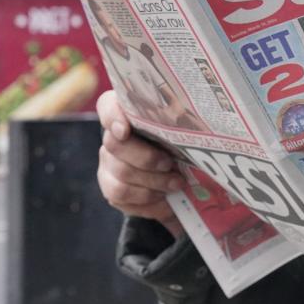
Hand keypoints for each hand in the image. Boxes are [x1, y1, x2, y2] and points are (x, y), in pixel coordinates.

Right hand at [96, 90, 184, 236]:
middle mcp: (113, 137)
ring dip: (153, 181)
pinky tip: (164, 196)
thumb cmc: (182, 146)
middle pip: (115, 144)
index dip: (112, 116)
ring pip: (121, 173)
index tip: (125, 130)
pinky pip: (121, 194)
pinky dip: (147, 197)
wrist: (179, 180)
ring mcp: (108, 163)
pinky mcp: (110, 187)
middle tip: (170, 164)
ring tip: (176, 183)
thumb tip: (194, 122)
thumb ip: (181, 122)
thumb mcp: (184, 131)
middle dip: (146, 158)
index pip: (108, 105)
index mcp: (129, 114)